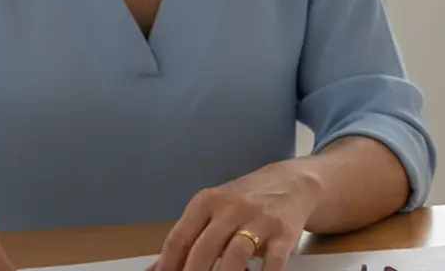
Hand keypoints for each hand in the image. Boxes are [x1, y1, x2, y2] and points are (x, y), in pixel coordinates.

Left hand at [152, 162, 321, 270]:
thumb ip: (186, 240)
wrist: (291, 183)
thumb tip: (154, 270)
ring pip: (235, 253)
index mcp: (206, 202)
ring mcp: (258, 219)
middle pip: (204, 248)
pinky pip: (273, 261)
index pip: (179, 238)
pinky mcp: (284, 233)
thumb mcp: (211, 212)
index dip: (168, 265)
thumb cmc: (244, 203)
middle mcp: (230, 208)